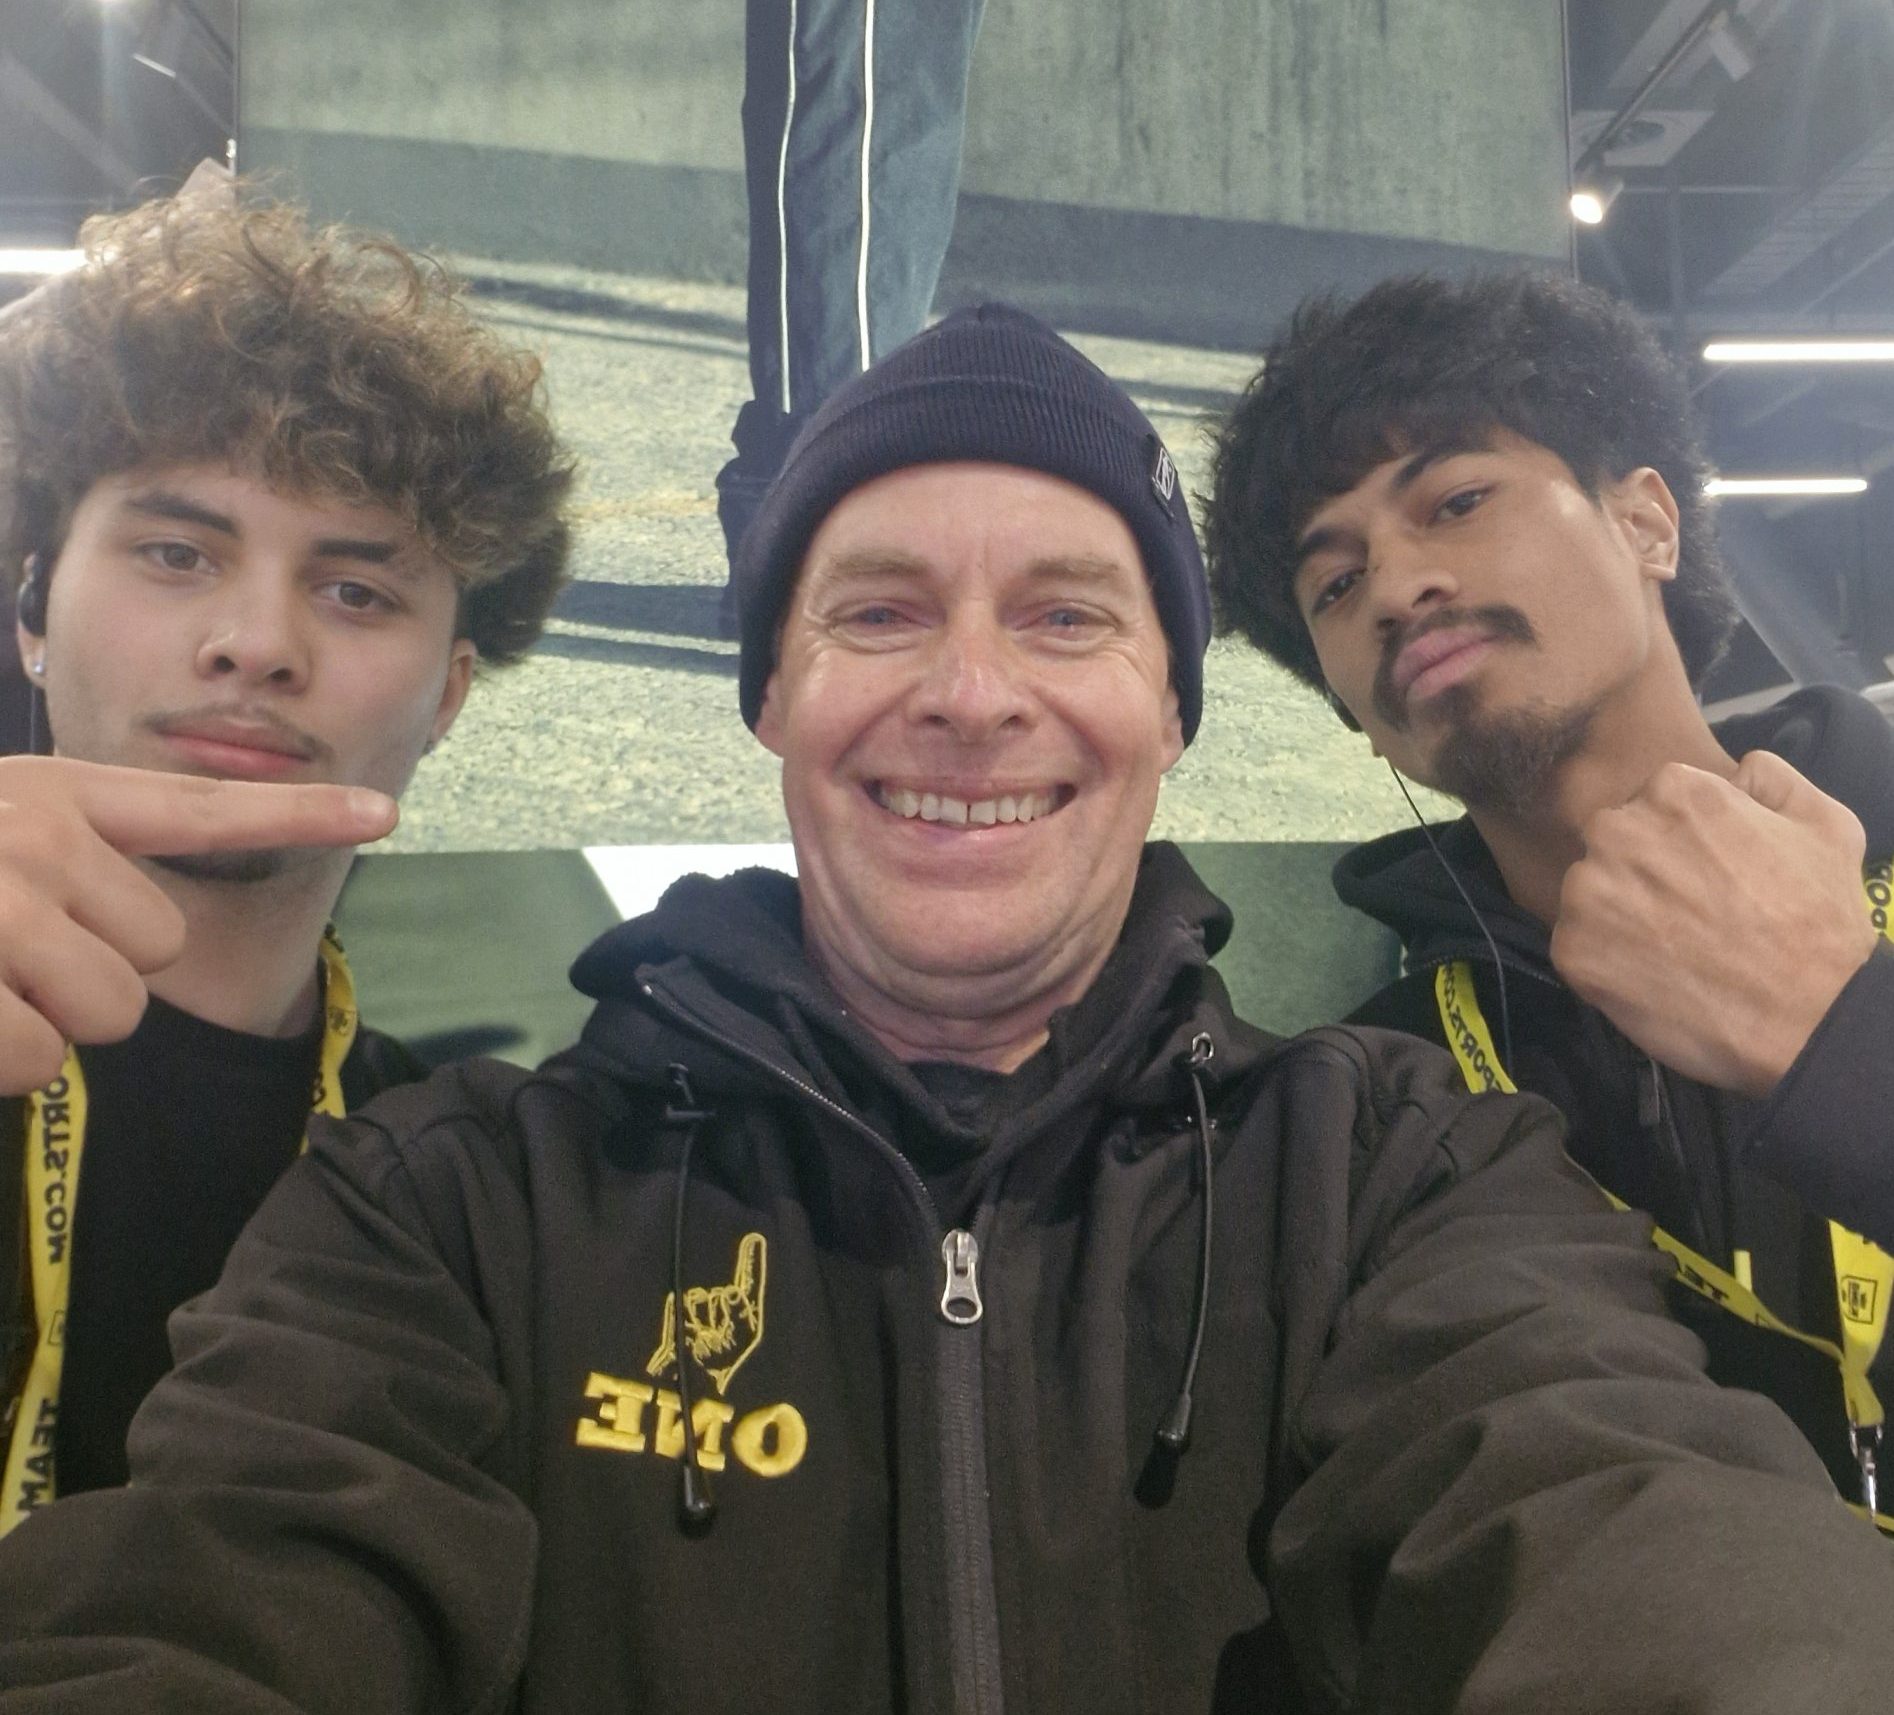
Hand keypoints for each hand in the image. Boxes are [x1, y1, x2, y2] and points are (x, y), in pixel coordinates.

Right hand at [0, 757, 395, 1094]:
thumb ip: (77, 864)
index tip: (384, 813)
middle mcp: (42, 835)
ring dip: (49, 1021)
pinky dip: (0, 1061)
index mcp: (54, 796)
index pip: (202, 808)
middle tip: (7, 951)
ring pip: (116, 1013)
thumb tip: (154, 933)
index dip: (302, 813)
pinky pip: (43, 1060)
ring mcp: (5, 907)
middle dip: (96, 972)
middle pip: (165, 945)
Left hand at [1551, 753, 1877, 1098]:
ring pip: (1589, 893)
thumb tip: (1737, 770)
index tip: (1705, 875)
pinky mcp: (1571, 949)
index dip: (1677, 842)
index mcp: (1673, 791)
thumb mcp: (1827, 825)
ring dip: (1616, 915)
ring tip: (1669, 947)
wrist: (1806, 1018)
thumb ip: (1772, 780)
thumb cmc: (1819, 922)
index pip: (1650, 804)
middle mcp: (1618, 831)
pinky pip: (1576, 945)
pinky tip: (1649, 975)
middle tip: (1684, 914)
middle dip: (1638, 872)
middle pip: (1612, 844)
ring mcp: (1588, 891)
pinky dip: (1604, 961)